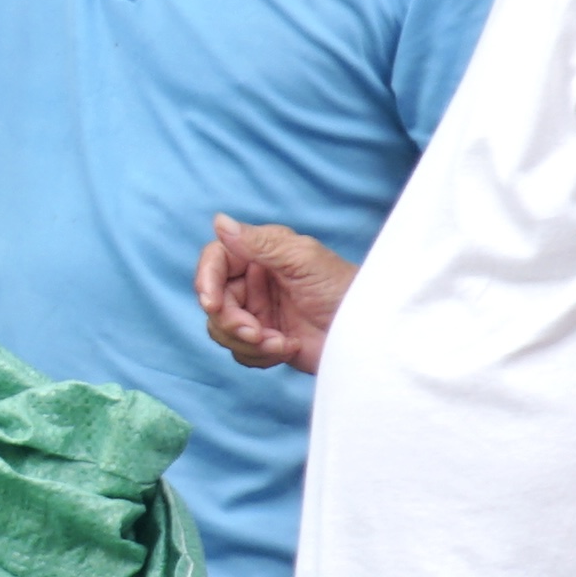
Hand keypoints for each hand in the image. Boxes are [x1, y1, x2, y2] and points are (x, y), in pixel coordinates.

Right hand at [196, 217, 355, 370]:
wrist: (369, 336)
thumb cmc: (344, 290)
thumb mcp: (303, 261)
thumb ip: (260, 243)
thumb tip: (219, 221)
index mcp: (262, 254)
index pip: (216, 260)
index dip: (206, 279)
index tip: (212, 303)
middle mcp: (255, 281)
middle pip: (215, 301)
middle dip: (231, 322)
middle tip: (257, 333)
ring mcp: (259, 312)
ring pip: (223, 329)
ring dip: (248, 342)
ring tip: (281, 343)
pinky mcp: (266, 340)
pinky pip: (240, 351)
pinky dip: (259, 355)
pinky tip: (288, 349)